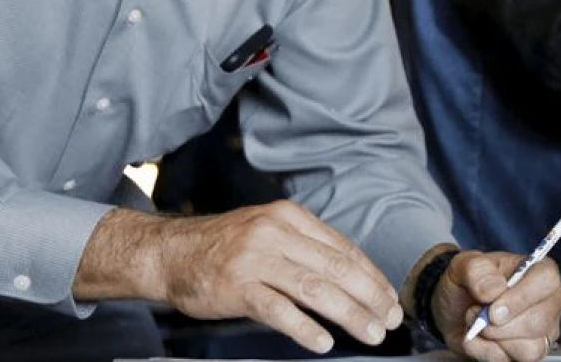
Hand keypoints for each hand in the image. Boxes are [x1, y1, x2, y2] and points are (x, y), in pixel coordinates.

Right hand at [154, 201, 401, 352]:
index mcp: (290, 217)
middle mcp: (276, 233)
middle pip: (336, 268)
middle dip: (370, 296)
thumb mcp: (269, 231)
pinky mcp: (237, 286)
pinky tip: (322, 342)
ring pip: (315, 289)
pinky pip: (278, 310)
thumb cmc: (225, 246)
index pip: (343, 249)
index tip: (390, 298)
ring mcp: (256, 259)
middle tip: (391, 319)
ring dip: (349, 314)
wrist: (170, 252)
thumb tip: (352, 274)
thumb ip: (306, 247)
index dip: (372, 276)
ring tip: (370, 333)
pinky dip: (304, 327)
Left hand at [430, 251, 560, 361]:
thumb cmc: (468, 282)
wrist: (454, 308)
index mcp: (539, 271)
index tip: (493, 309)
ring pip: (530, 349)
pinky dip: (487, 351)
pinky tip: (479, 338)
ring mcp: (543, 331)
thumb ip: (477, 270)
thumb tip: (494, 290)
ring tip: (478, 324)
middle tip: (476, 312)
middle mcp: (548, 302)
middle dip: (499, 324)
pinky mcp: (529, 353)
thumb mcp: (463, 265)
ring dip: (494, 339)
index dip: (521, 296)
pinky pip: (511, 361)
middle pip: (538, 321)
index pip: (547, 280)